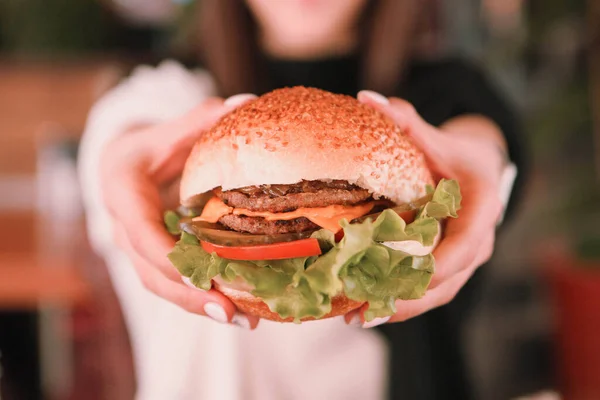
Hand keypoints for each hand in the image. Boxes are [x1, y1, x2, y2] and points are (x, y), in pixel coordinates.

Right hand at [100, 94, 259, 328]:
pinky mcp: (155, 260)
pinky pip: (175, 284)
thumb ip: (201, 119)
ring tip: (245, 319)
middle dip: (191, 295)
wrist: (126, 167)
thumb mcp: (169, 130)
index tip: (204, 276)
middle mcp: (124, 229)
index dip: (169, 258)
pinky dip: (204, 298)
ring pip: (163, 287)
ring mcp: (138, 250)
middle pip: (152, 272)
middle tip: (232, 312)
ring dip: (201, 306)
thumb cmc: (149, 146)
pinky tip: (240, 309)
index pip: (141, 232)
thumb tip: (246, 101)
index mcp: (123, 194)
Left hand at [345, 90, 506, 326]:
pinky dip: (399, 301)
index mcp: (480, 209)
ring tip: (355, 318)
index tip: (400, 280)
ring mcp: (464, 259)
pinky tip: (365, 308)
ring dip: (398, 308)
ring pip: (436, 293)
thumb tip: (367, 97)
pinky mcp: (449, 267)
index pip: (464, 246)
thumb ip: (406, 122)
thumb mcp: (438, 138)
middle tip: (364, 311)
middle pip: (446, 281)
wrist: (480, 171)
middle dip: (406, 299)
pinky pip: (428, 291)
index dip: (435, 267)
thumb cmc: (458, 154)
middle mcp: (478, 241)